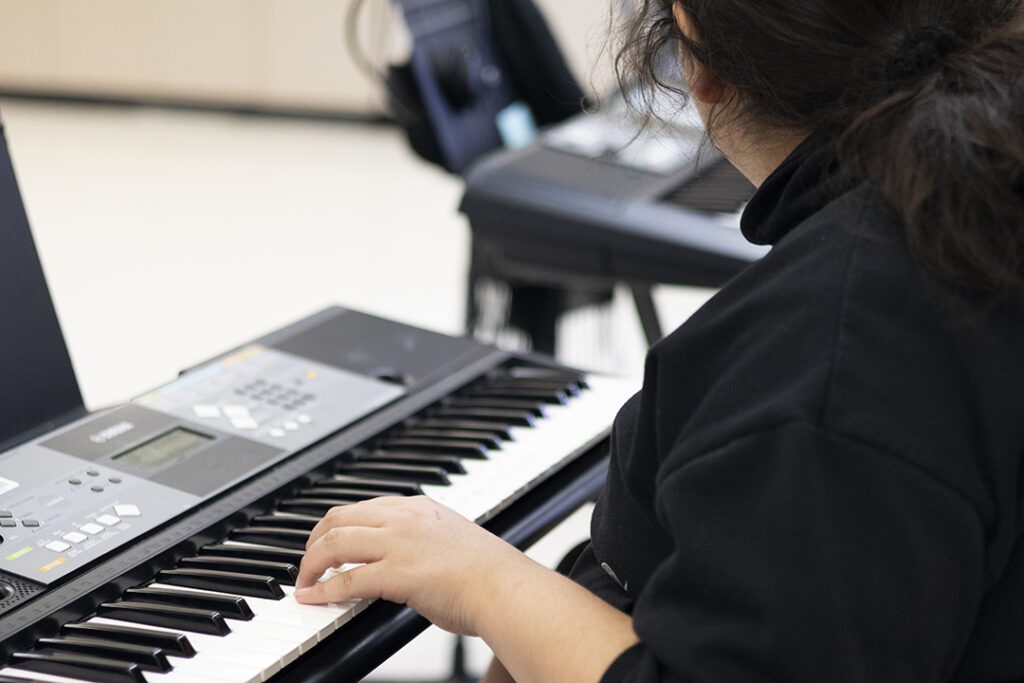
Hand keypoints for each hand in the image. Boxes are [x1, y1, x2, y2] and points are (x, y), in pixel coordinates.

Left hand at [293, 495, 527, 635]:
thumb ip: (425, 542)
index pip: (363, 507)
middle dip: (314, 540)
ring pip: (335, 543)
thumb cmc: (489, 573)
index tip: (327, 541)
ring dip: (311, 564)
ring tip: (304, 581)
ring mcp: (399, 544)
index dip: (337, 525)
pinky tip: (312, 598)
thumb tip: (411, 561)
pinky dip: (322, 590)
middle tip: (307, 561)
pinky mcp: (397, 573)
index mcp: (419, 507)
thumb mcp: (453, 540)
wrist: (505, 587)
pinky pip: (346, 580)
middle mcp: (405, 519)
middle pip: (339, 518)